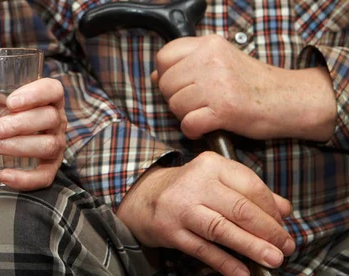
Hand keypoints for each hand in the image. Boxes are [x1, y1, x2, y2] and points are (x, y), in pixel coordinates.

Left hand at [0, 77, 65, 190]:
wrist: (14, 137)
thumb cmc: (5, 114)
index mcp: (47, 97)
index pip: (53, 89)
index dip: (35, 94)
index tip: (10, 102)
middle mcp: (57, 119)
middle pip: (48, 118)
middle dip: (18, 125)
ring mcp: (56, 143)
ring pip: (47, 145)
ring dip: (18, 146)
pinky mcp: (51, 167)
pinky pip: (45, 176)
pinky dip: (25, 179)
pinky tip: (4, 176)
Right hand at [116, 152, 294, 275]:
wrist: (143, 197)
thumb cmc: (187, 189)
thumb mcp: (217, 180)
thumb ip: (250, 191)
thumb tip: (284, 209)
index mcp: (211, 165)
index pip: (251, 186)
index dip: (272, 210)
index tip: (283, 227)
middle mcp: (195, 183)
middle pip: (239, 209)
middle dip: (268, 231)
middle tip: (286, 246)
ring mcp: (181, 207)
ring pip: (222, 229)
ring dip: (251, 247)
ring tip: (273, 259)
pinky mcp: (170, 230)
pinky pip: (202, 249)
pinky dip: (225, 262)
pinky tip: (243, 272)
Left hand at [151, 34, 335, 140]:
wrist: (289, 99)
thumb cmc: (252, 83)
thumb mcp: (220, 60)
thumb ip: (188, 64)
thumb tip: (154, 76)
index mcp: (209, 44)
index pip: (164, 57)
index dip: (166, 74)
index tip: (181, 84)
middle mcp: (211, 60)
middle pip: (165, 84)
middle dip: (175, 98)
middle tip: (197, 102)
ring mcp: (217, 84)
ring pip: (175, 105)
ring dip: (186, 115)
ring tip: (206, 112)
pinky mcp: (224, 109)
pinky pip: (188, 124)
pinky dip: (194, 130)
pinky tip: (207, 126)